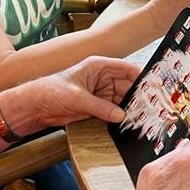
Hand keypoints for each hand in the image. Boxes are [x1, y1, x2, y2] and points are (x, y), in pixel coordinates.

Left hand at [0, 56, 139, 136]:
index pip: (126, 69)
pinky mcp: (97, 107)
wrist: (35, 106)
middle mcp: (102, 78)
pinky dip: (121, 117)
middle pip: (127, 87)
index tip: (154, 87)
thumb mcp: (77, 97)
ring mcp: (100, 93)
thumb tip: (120, 115)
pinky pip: (114, 111)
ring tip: (144, 118)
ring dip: (131, 109)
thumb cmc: (51, 91)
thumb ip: (100, 107)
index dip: (141, 77)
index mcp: (99, 66)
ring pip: (123, 100)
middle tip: (151, 109)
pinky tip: (130, 123)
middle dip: (138, 97)